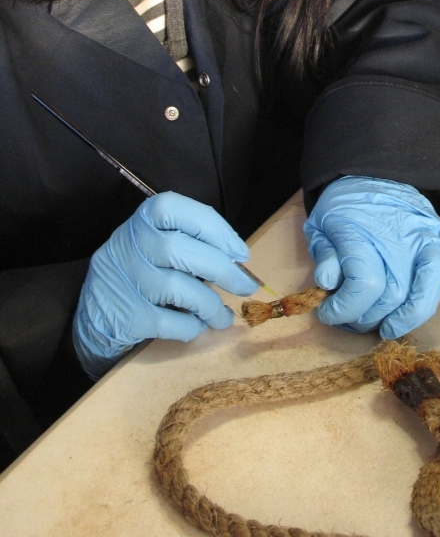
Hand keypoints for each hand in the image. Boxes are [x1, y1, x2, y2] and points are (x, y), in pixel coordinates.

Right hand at [73, 192, 256, 378]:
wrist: (95, 313)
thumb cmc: (143, 270)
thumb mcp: (159, 242)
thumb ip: (193, 242)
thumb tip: (238, 259)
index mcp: (143, 220)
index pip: (176, 209)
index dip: (215, 229)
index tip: (240, 253)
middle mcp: (128, 244)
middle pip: (179, 250)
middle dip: (222, 270)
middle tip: (246, 286)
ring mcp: (124, 280)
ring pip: (176, 288)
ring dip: (210, 305)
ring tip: (222, 315)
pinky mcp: (125, 315)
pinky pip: (168, 322)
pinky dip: (191, 326)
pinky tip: (198, 325)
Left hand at [303, 177, 439, 338]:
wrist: (368, 174)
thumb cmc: (343, 208)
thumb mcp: (319, 226)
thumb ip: (323, 254)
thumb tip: (329, 281)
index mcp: (362, 231)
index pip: (362, 284)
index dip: (343, 308)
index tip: (328, 314)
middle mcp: (398, 235)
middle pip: (394, 292)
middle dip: (370, 316)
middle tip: (355, 321)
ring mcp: (424, 233)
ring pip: (429, 280)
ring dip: (412, 312)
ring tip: (392, 327)